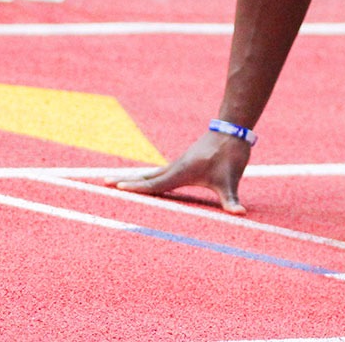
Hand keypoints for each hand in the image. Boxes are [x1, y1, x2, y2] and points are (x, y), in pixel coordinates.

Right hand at [110, 130, 251, 213]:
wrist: (233, 130)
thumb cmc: (230, 155)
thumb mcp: (231, 180)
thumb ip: (232, 199)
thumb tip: (240, 214)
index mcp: (181, 172)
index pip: (155, 184)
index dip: (137, 188)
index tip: (119, 189)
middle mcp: (175, 167)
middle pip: (146, 178)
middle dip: (125, 181)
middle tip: (103, 184)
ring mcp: (177, 165)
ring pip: (150, 174)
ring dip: (132, 178)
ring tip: (112, 182)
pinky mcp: (182, 163)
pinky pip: (159, 173)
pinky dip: (145, 177)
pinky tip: (141, 181)